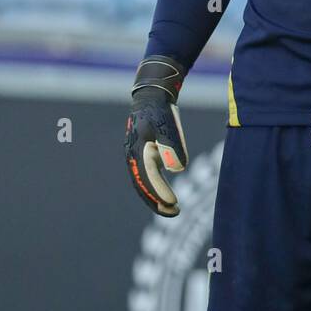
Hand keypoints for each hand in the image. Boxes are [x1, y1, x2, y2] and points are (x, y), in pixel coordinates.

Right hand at [124, 55, 187, 217]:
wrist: (151, 98)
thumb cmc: (160, 112)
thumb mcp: (167, 126)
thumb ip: (172, 146)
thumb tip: (177, 169)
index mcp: (138, 150)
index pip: (147, 178)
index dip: (159, 192)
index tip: (173, 203)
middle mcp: (133, 156)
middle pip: (142, 186)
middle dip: (156, 201)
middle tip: (174, 213)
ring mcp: (136, 156)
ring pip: (143, 184)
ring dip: (155, 198)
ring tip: (172, 210)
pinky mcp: (143, 155)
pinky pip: (146, 177)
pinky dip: (155, 188)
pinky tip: (166, 196)